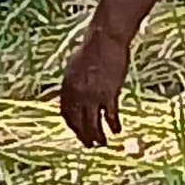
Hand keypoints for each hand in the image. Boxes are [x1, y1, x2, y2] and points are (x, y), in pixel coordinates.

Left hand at [60, 28, 127, 147]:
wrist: (105, 39)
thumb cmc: (93, 49)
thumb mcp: (75, 67)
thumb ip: (74, 84)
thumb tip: (75, 96)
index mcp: (67, 86)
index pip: (66, 112)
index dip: (72, 125)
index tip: (78, 132)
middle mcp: (77, 93)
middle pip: (78, 121)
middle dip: (83, 135)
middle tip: (89, 145)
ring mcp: (92, 94)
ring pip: (93, 123)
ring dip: (97, 136)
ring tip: (102, 143)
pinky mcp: (109, 93)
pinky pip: (110, 115)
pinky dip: (113, 124)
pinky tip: (117, 130)